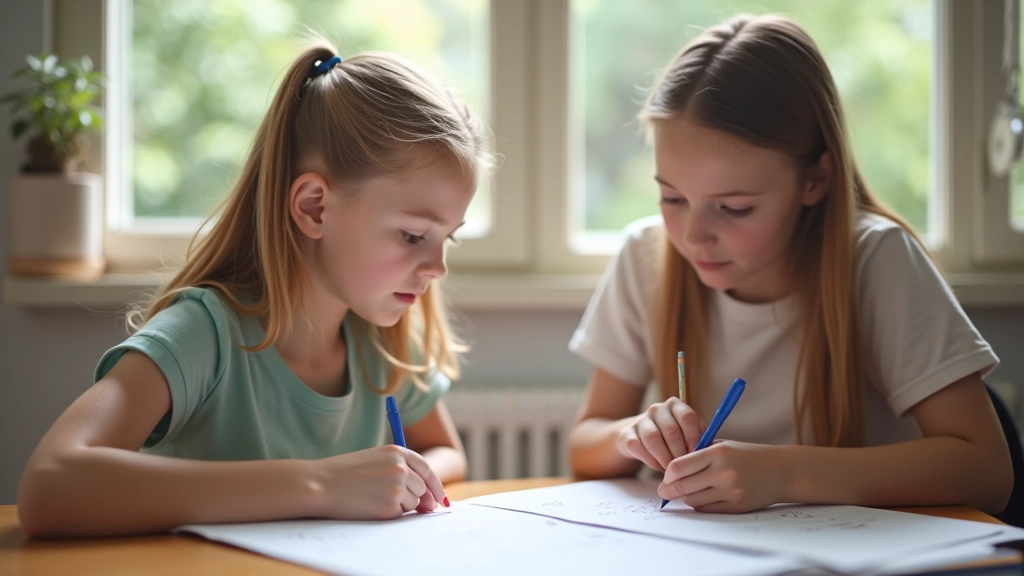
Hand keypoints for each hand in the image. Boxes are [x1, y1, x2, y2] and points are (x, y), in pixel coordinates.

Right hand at [316, 445, 448, 519]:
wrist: (321, 484)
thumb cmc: (344, 474)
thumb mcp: (376, 461)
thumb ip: (402, 472)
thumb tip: (431, 502)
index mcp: (397, 452)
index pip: (427, 470)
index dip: (435, 486)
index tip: (439, 498)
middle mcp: (401, 468)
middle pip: (422, 489)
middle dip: (415, 498)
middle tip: (391, 498)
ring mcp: (397, 487)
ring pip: (412, 504)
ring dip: (399, 505)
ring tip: (372, 497)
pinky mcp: (390, 507)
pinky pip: (399, 515)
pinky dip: (388, 514)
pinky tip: (369, 505)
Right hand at [616, 397, 702, 470]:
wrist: (640, 439)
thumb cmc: (672, 439)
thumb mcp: (688, 434)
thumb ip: (699, 439)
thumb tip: (707, 451)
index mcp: (675, 405)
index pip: (687, 417)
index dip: (694, 437)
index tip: (697, 454)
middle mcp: (657, 409)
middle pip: (671, 431)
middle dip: (679, 453)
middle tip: (684, 467)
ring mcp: (640, 420)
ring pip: (653, 440)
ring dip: (664, 458)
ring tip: (671, 470)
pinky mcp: (627, 434)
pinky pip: (638, 448)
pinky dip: (650, 460)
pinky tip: (657, 465)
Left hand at [658, 441, 788, 512]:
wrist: (782, 470)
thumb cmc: (748, 455)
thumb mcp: (723, 446)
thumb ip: (698, 454)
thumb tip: (670, 470)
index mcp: (717, 453)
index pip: (679, 466)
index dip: (667, 474)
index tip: (666, 477)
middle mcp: (723, 472)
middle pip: (682, 486)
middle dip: (668, 491)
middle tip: (663, 492)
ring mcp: (731, 491)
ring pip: (693, 500)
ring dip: (686, 497)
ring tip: (688, 491)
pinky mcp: (737, 506)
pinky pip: (707, 509)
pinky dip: (701, 504)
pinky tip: (703, 497)